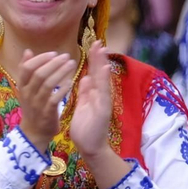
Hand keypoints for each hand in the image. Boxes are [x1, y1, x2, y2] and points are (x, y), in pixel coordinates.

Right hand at [16, 50, 73, 151]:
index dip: (40, 59)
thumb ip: (26, 70)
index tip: (53, 53)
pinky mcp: (46, 113)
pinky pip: (55, 98)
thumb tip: (28, 51)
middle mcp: (28, 94)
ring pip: (48, 84)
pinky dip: (63, 88)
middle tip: (66, 56)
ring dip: (61, 72)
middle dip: (54, 63)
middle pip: (39, 74)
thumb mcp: (26, 88)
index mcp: (22, 86)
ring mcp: (37, 104)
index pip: (27, 68)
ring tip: (72, 64)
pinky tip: (71, 81)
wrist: (34, 132)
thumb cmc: (33, 106)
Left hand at [69, 42, 112, 158]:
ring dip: (102, 64)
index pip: (93, 73)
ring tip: (102, 49)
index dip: (93, 59)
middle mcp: (100, 96)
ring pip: (103, 80)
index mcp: (94, 94)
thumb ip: (86, 92)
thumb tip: (86, 77)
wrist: (90, 147)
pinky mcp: (104, 110)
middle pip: (99, 73)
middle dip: (98, 57)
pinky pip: (104, 93)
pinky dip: (103, 80)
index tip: (92, 45)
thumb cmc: (86, 128)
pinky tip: (103, 69)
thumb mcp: (83, 106)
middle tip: (98, 41)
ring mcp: (104, 102)